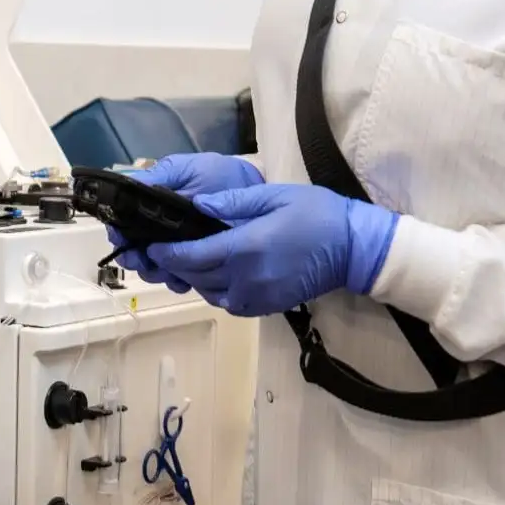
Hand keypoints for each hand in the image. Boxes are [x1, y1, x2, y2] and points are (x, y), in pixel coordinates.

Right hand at [107, 154, 263, 288]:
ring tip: (165, 271)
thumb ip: (161, 176)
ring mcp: (177, 249)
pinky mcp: (196, 264)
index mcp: (153, 206)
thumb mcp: (189, 170)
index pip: (124, 223)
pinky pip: (178, 279)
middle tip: (143, 260)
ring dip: (154, 272)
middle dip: (135, 258)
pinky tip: (183, 280)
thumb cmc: (220, 176)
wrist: (254, 193)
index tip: (122, 239)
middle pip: (133, 250)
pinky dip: (176, 282)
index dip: (120, 233)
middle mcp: (160, 230)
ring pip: (152, 268)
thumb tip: (129, 185)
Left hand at [142, 183, 399, 316]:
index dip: (166, 253)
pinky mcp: (264, 308)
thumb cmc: (316, 214)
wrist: (353, 249)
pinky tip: (216, 272)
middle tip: (161, 249)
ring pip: (209, 292)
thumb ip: (232, 203)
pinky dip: (216, 289)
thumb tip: (196, 204)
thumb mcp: (273, 197)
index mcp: (245, 248)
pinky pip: (228, 302)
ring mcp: (255, 297)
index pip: (191, 256)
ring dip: (195, 277)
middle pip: (195, 276)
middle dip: (176, 265)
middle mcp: (245, 279)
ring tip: (187, 258)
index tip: (151, 245)